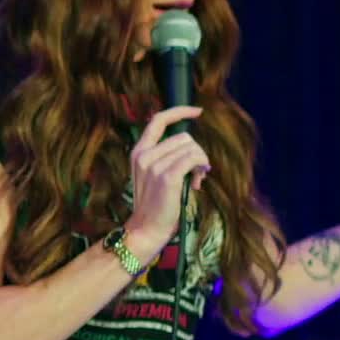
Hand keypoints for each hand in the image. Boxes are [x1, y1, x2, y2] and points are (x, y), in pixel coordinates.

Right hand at [123, 105, 209, 255]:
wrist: (147, 228)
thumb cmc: (155, 204)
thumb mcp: (153, 175)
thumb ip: (165, 156)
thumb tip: (191, 145)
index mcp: (138, 152)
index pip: (158, 120)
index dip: (179, 111)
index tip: (197, 110)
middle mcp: (144, 155)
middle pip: (183, 137)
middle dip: (196, 152)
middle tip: (196, 173)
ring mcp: (153, 165)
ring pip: (191, 148)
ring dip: (200, 162)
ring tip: (196, 180)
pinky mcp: (167, 176)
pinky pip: (193, 159)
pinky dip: (200, 167)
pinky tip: (198, 180)